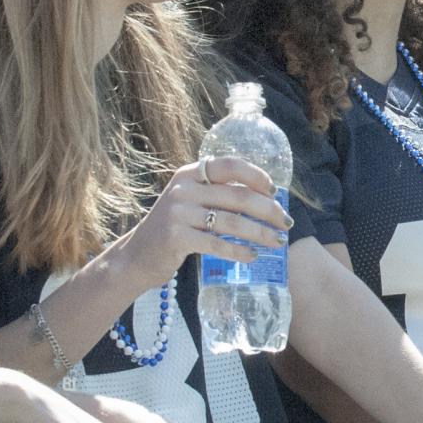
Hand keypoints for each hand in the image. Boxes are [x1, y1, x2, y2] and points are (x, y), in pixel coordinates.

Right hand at [116, 156, 290, 287]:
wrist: (136, 256)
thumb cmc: (174, 229)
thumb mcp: (191, 202)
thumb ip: (217, 194)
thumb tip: (266, 198)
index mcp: (190, 174)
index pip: (230, 166)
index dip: (257, 176)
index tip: (275, 192)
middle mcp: (184, 188)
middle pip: (238, 196)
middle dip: (268, 210)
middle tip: (286, 224)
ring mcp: (178, 212)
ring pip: (232, 221)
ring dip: (260, 233)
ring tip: (277, 242)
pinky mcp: (177, 237)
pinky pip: (217, 243)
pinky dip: (239, 250)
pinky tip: (252, 256)